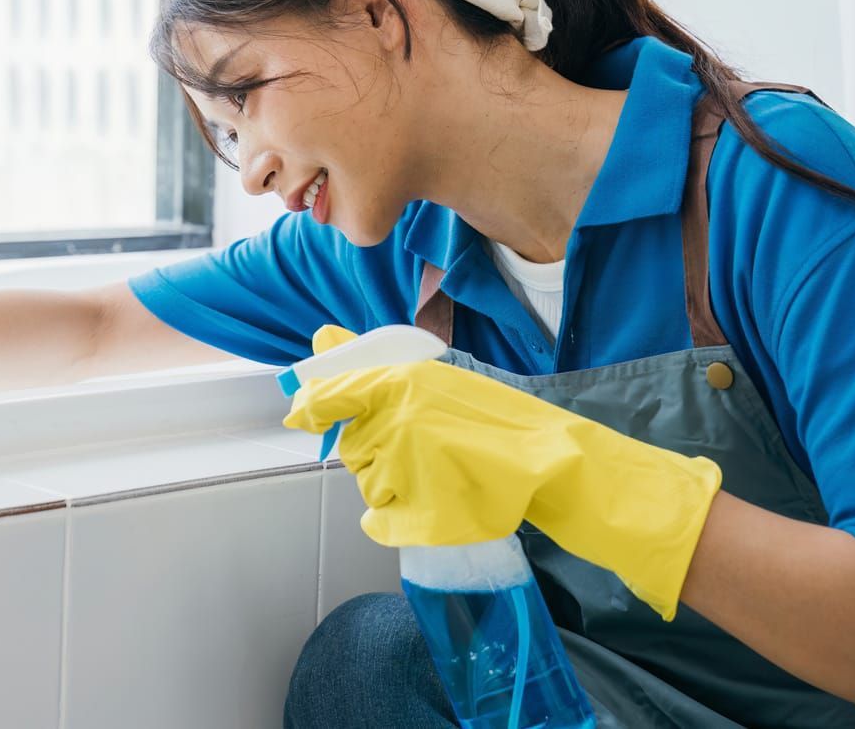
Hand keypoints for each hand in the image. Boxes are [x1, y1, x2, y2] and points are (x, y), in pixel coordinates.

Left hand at [283, 329, 722, 620]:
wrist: (554, 463)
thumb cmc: (495, 421)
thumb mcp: (435, 378)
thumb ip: (372, 363)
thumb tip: (321, 335)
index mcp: (403, 381)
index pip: (336, 392)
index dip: (315, 405)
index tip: (301, 414)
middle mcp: (399, 418)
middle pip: (353, 446)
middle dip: (376, 450)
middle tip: (423, 448)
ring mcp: (410, 463)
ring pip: (368, 482)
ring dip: (391, 483)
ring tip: (439, 472)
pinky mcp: (421, 505)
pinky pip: (382, 519)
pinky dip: (396, 519)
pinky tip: (432, 501)